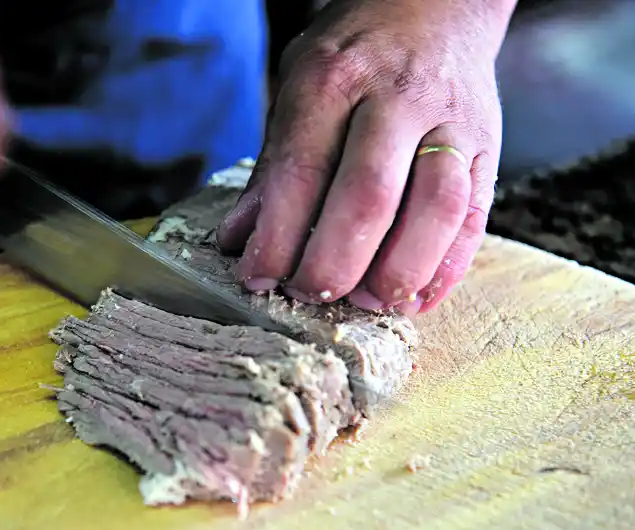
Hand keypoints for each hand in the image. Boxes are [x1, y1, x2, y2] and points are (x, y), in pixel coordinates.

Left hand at [217, 0, 514, 315]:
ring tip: (366, 301)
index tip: (259, 278)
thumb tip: (240, 240)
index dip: (278, 238)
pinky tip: (415, 296)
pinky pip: (475, 216)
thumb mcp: (297, 85)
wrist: (437, 5)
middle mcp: (396, 98)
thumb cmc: (356, 52)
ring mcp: (451, 122)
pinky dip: (446, 267)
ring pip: (436, 209)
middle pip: (369, 195)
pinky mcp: (488, 146)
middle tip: (311, 293)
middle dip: (334, 262)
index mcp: (333, 79)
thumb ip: (274, 164)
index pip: (302, 171)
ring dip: (398, 270)